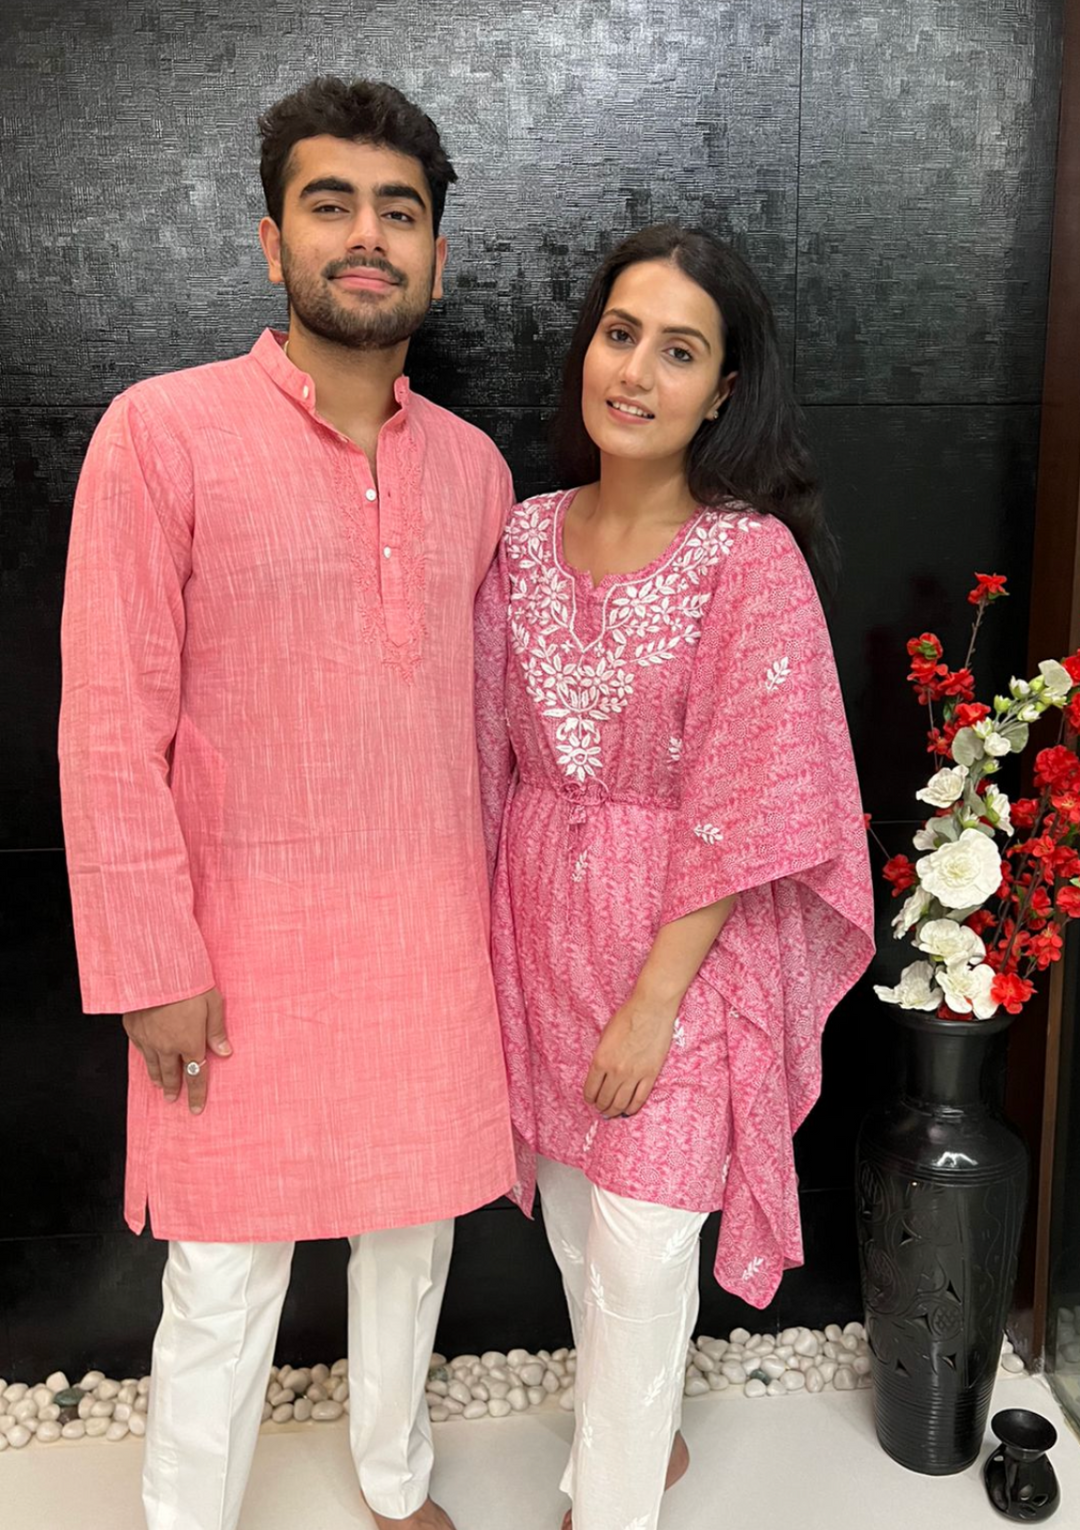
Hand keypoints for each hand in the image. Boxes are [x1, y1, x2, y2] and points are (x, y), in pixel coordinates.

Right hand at [123, 987, 229, 1114]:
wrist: (153, 970)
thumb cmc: (188, 983)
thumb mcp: (212, 1004)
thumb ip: (217, 1030)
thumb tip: (225, 1052)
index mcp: (189, 1042)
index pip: (196, 1075)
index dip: (197, 1094)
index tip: (197, 1109)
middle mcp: (167, 1046)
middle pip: (172, 1074)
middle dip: (175, 1089)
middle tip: (174, 1100)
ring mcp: (147, 1039)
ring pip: (153, 1066)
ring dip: (158, 1078)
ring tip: (161, 1086)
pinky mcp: (133, 1028)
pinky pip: (140, 1050)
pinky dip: (145, 1059)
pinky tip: (147, 1060)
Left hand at [583, 994, 676, 1118]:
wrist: (651, 1009)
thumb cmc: (627, 1017)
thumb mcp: (605, 1036)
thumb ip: (601, 1056)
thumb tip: (601, 1075)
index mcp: (600, 1060)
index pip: (591, 1090)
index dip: (589, 1098)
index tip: (591, 1100)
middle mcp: (615, 1071)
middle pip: (605, 1099)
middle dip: (601, 1107)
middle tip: (601, 1108)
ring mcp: (634, 1075)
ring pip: (621, 1103)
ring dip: (614, 1111)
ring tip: (613, 1112)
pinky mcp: (650, 1075)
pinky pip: (639, 1099)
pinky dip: (632, 1108)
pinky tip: (628, 1110)